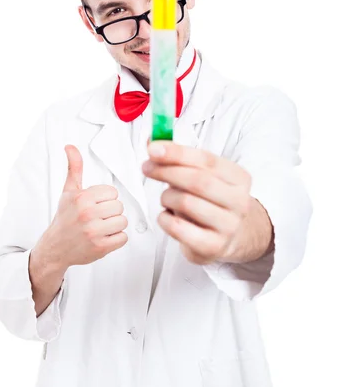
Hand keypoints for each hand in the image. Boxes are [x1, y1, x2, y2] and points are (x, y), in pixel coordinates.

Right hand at [45, 144, 127, 267]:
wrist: (55, 247)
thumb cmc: (65, 218)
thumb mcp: (69, 191)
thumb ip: (74, 168)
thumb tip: (70, 147)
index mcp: (82, 198)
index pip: (113, 192)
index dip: (106, 199)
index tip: (95, 205)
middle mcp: (87, 214)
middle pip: (119, 207)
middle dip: (111, 212)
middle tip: (97, 217)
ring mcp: (94, 232)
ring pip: (123, 222)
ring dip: (115, 226)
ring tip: (101, 227)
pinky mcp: (101, 247)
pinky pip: (123, 238)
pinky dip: (116, 239)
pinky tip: (103, 237)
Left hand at [142, 141, 251, 264]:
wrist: (231, 237)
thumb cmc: (210, 200)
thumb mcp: (202, 176)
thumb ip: (178, 157)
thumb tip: (152, 139)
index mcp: (239, 178)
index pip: (206, 160)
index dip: (177, 153)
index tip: (153, 148)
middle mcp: (239, 201)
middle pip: (198, 181)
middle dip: (167, 171)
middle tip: (147, 168)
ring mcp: (228, 226)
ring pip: (186, 203)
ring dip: (166, 197)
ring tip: (165, 198)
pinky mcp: (213, 247)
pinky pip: (178, 228)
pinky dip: (164, 219)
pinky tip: (166, 216)